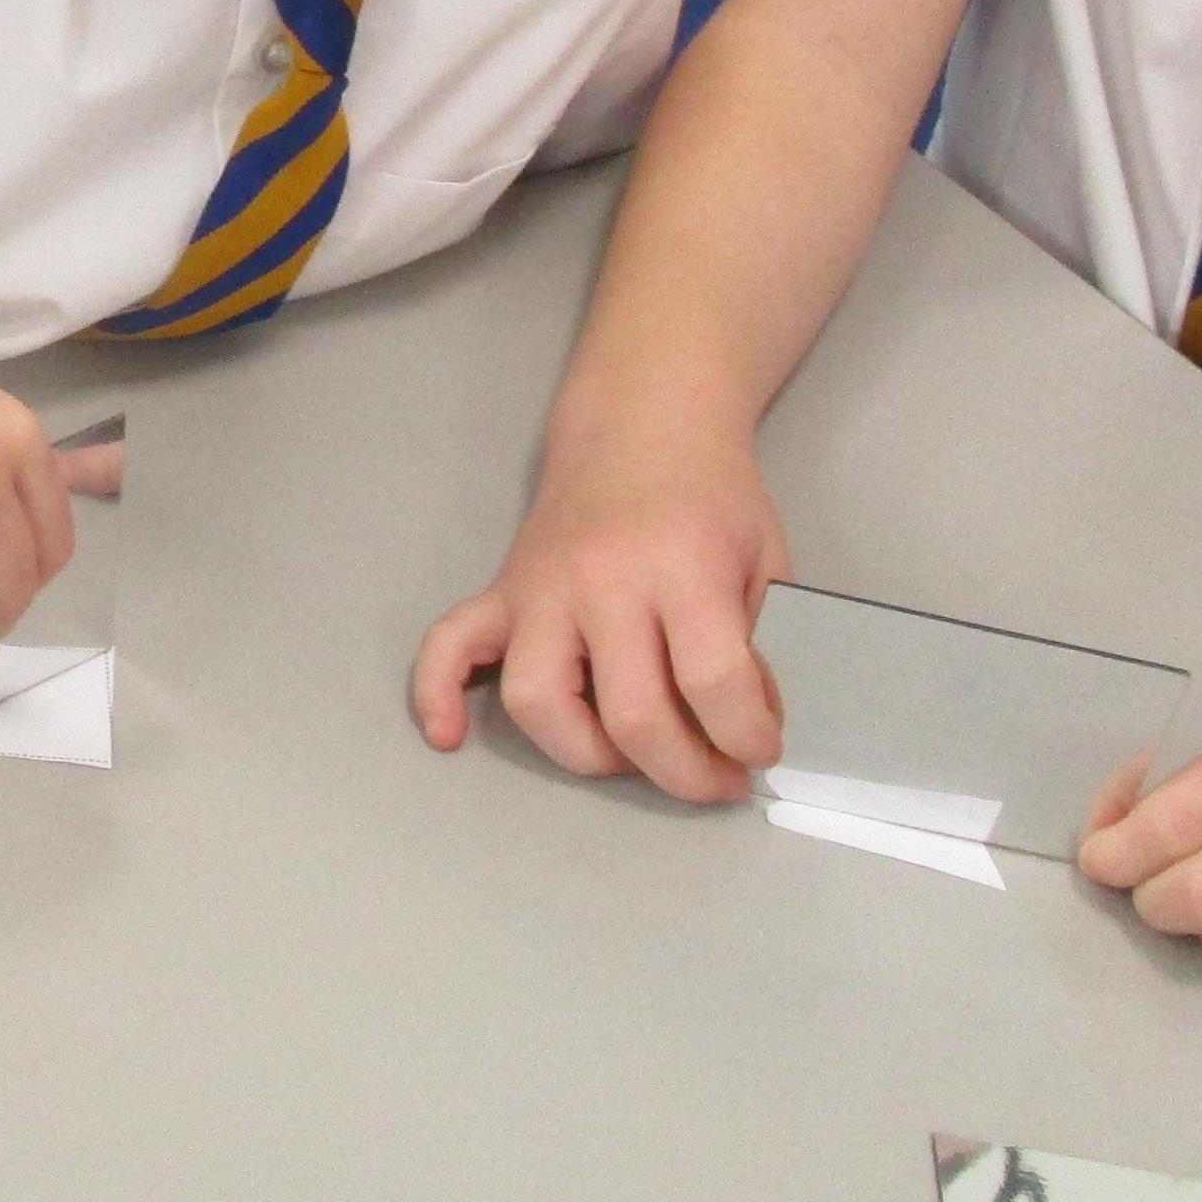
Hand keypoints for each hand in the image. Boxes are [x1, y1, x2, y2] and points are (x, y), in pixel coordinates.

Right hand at [407, 430, 786, 801]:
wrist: (641, 423)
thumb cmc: (711, 494)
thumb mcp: (764, 560)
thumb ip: (758, 644)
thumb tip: (744, 728)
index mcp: (680, 568)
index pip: (712, 681)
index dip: (746, 736)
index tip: (760, 751)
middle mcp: (601, 582)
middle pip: (631, 715)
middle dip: (686, 772)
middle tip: (718, 779)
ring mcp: (540, 588)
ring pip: (538, 701)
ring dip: (587, 755)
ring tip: (630, 755)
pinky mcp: (500, 591)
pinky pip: (449, 646)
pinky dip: (437, 694)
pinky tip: (450, 735)